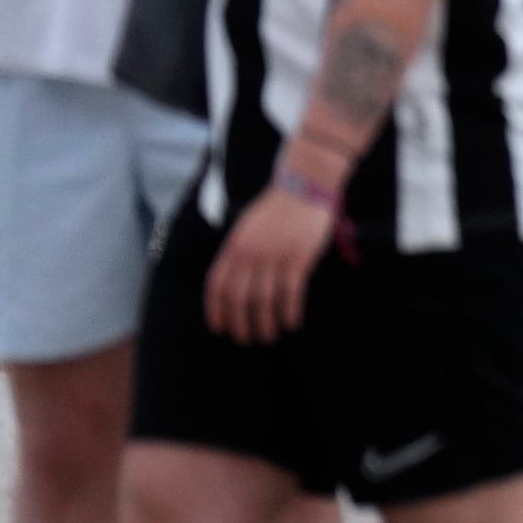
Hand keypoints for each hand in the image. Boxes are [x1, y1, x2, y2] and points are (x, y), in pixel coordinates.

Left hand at [205, 186, 341, 342]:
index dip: (216, 311)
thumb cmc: (277, 208)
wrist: (306, 184)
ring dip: (265, 324)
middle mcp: (250, 254)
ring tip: (270, 336)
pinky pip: (290, 294)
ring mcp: (274, 256)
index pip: (217, 286)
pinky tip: (292, 323)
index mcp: (234, 246)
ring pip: (263, 301)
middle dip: (241, 324)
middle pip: (239, 299)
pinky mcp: (298, 257)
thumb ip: (238, 253)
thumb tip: (232, 285)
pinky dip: (289, 313)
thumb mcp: (247, 228)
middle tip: (248, 339)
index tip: (221, 329)